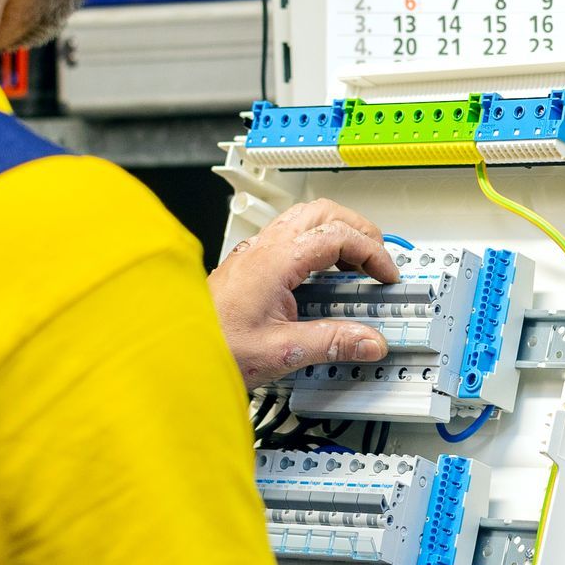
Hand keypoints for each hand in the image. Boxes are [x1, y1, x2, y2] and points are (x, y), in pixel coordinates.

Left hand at [209, 200, 400, 385]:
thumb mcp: (281, 351)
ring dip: (336, 232)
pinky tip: (321, 273)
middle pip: (322, 212)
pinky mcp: (247, 265)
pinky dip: (315, 244)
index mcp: (274, 260)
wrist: (177, 351)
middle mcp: (262, 248)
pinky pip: (288, 236)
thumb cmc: (213, 346)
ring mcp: (253, 253)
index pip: (337, 236)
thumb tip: (370, 340)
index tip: (387, 275)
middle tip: (378, 256)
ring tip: (356, 260)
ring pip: (303, 218)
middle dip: (358, 229)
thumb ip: (331, 343)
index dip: (371, 252)